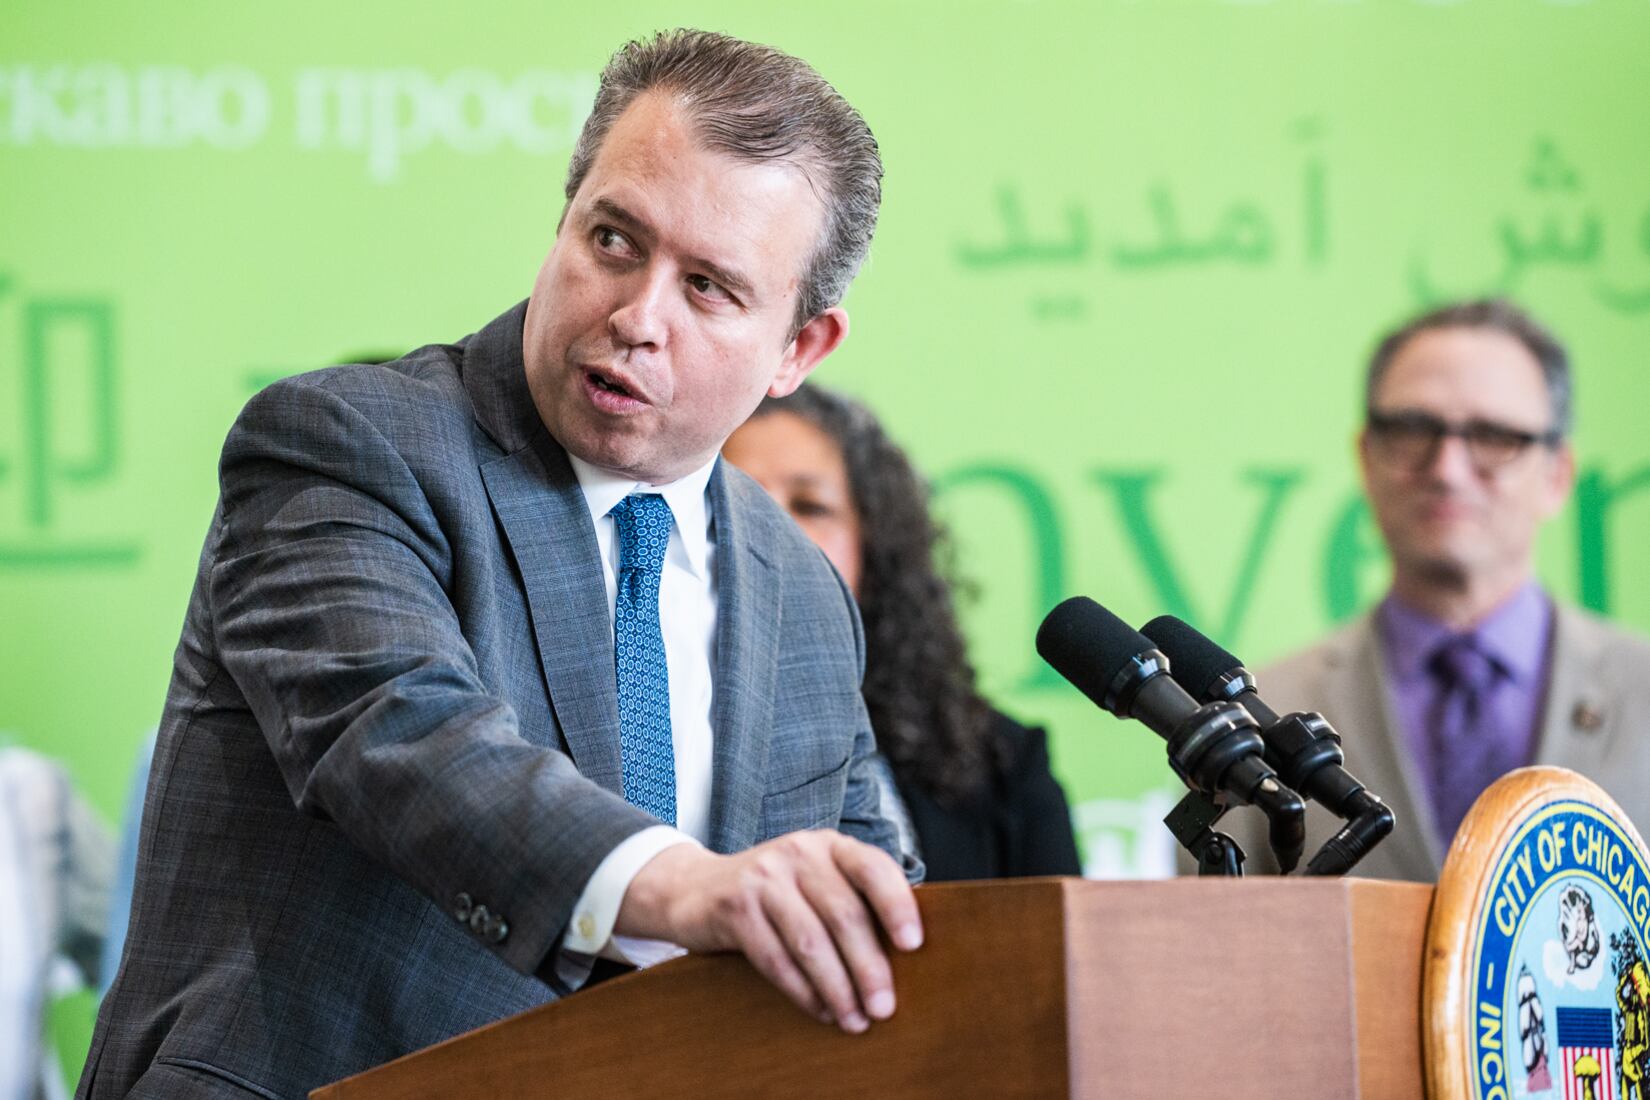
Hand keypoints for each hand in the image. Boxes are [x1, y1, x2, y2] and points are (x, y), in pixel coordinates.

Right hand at [615, 831, 922, 1032]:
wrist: (696, 888)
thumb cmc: (777, 892)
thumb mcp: (815, 880)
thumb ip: (854, 901)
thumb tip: (908, 955)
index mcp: (830, 845)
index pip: (872, 868)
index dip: (896, 905)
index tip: (914, 945)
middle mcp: (799, 852)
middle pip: (844, 914)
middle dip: (868, 967)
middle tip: (885, 1007)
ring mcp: (764, 877)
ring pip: (810, 941)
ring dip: (837, 987)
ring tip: (855, 1019)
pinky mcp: (735, 907)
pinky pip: (775, 958)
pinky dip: (802, 991)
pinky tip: (821, 1010)